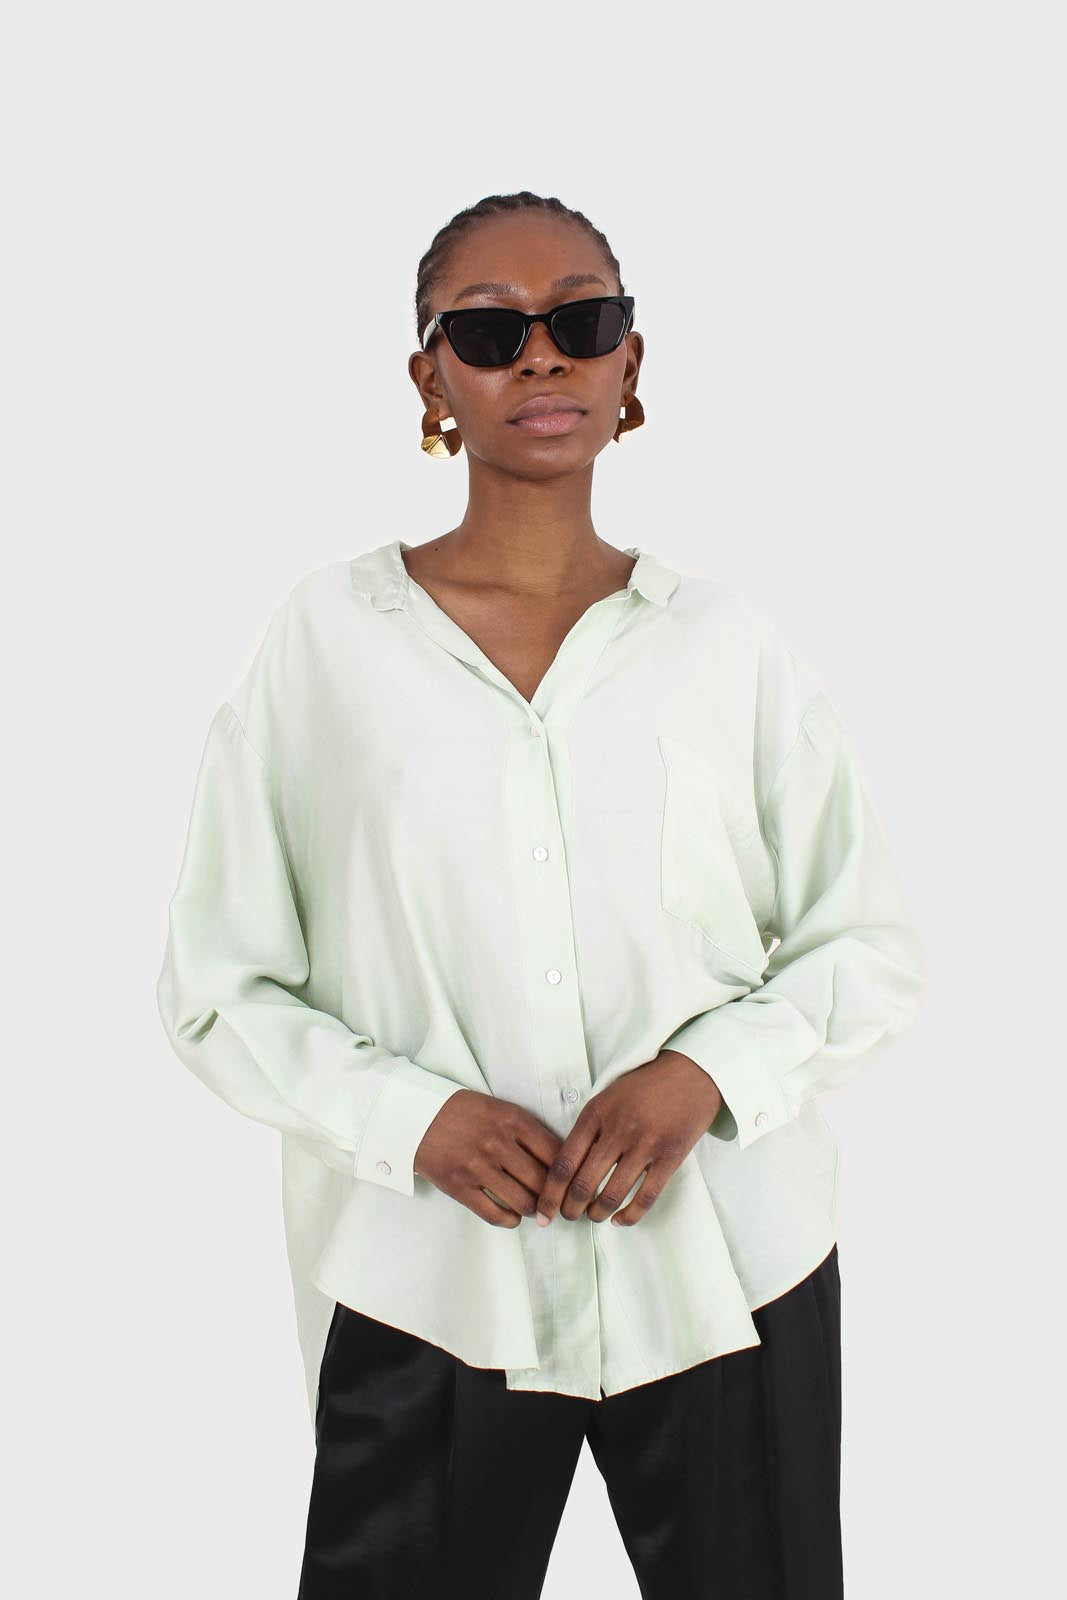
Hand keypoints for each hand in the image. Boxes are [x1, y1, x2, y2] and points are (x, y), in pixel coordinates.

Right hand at [414, 1089, 563, 1227]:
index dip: (569, 1173)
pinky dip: (510, 1220)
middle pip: (543, 1181)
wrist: (417, 1116)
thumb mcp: (501, 1109)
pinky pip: (494, 1214)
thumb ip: (529, 1131)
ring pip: (523, 1201)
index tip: (572, 1184)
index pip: (556, 1153)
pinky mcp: (460, 1186)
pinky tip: (513, 1216)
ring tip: (537, 1210)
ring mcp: (478, 1167)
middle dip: (554, 1197)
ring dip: (535, 1210)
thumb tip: (559, 1162)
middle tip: (558, 1204)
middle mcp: (498, 1143)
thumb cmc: (464, 1113)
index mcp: (513, 1120)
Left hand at [533, 1051, 722, 1227]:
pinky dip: (629, 1216)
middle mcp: (617, 1129)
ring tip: (593, 1217)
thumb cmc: (643, 1088)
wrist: (689, 1074)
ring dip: (597, 1214)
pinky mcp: (670, 1156)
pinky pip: (646, 1197)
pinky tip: (620, 1220)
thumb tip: (564, 1172)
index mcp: (596, 1114)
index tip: (543, 1213)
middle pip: (583, 1184)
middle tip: (569, 1217)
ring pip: (611, 1195)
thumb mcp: (607, 1098)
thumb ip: (587, 1130)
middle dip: (570, 1210)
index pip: (563, 1163)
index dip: (550, 1194)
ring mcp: (645, 1144)